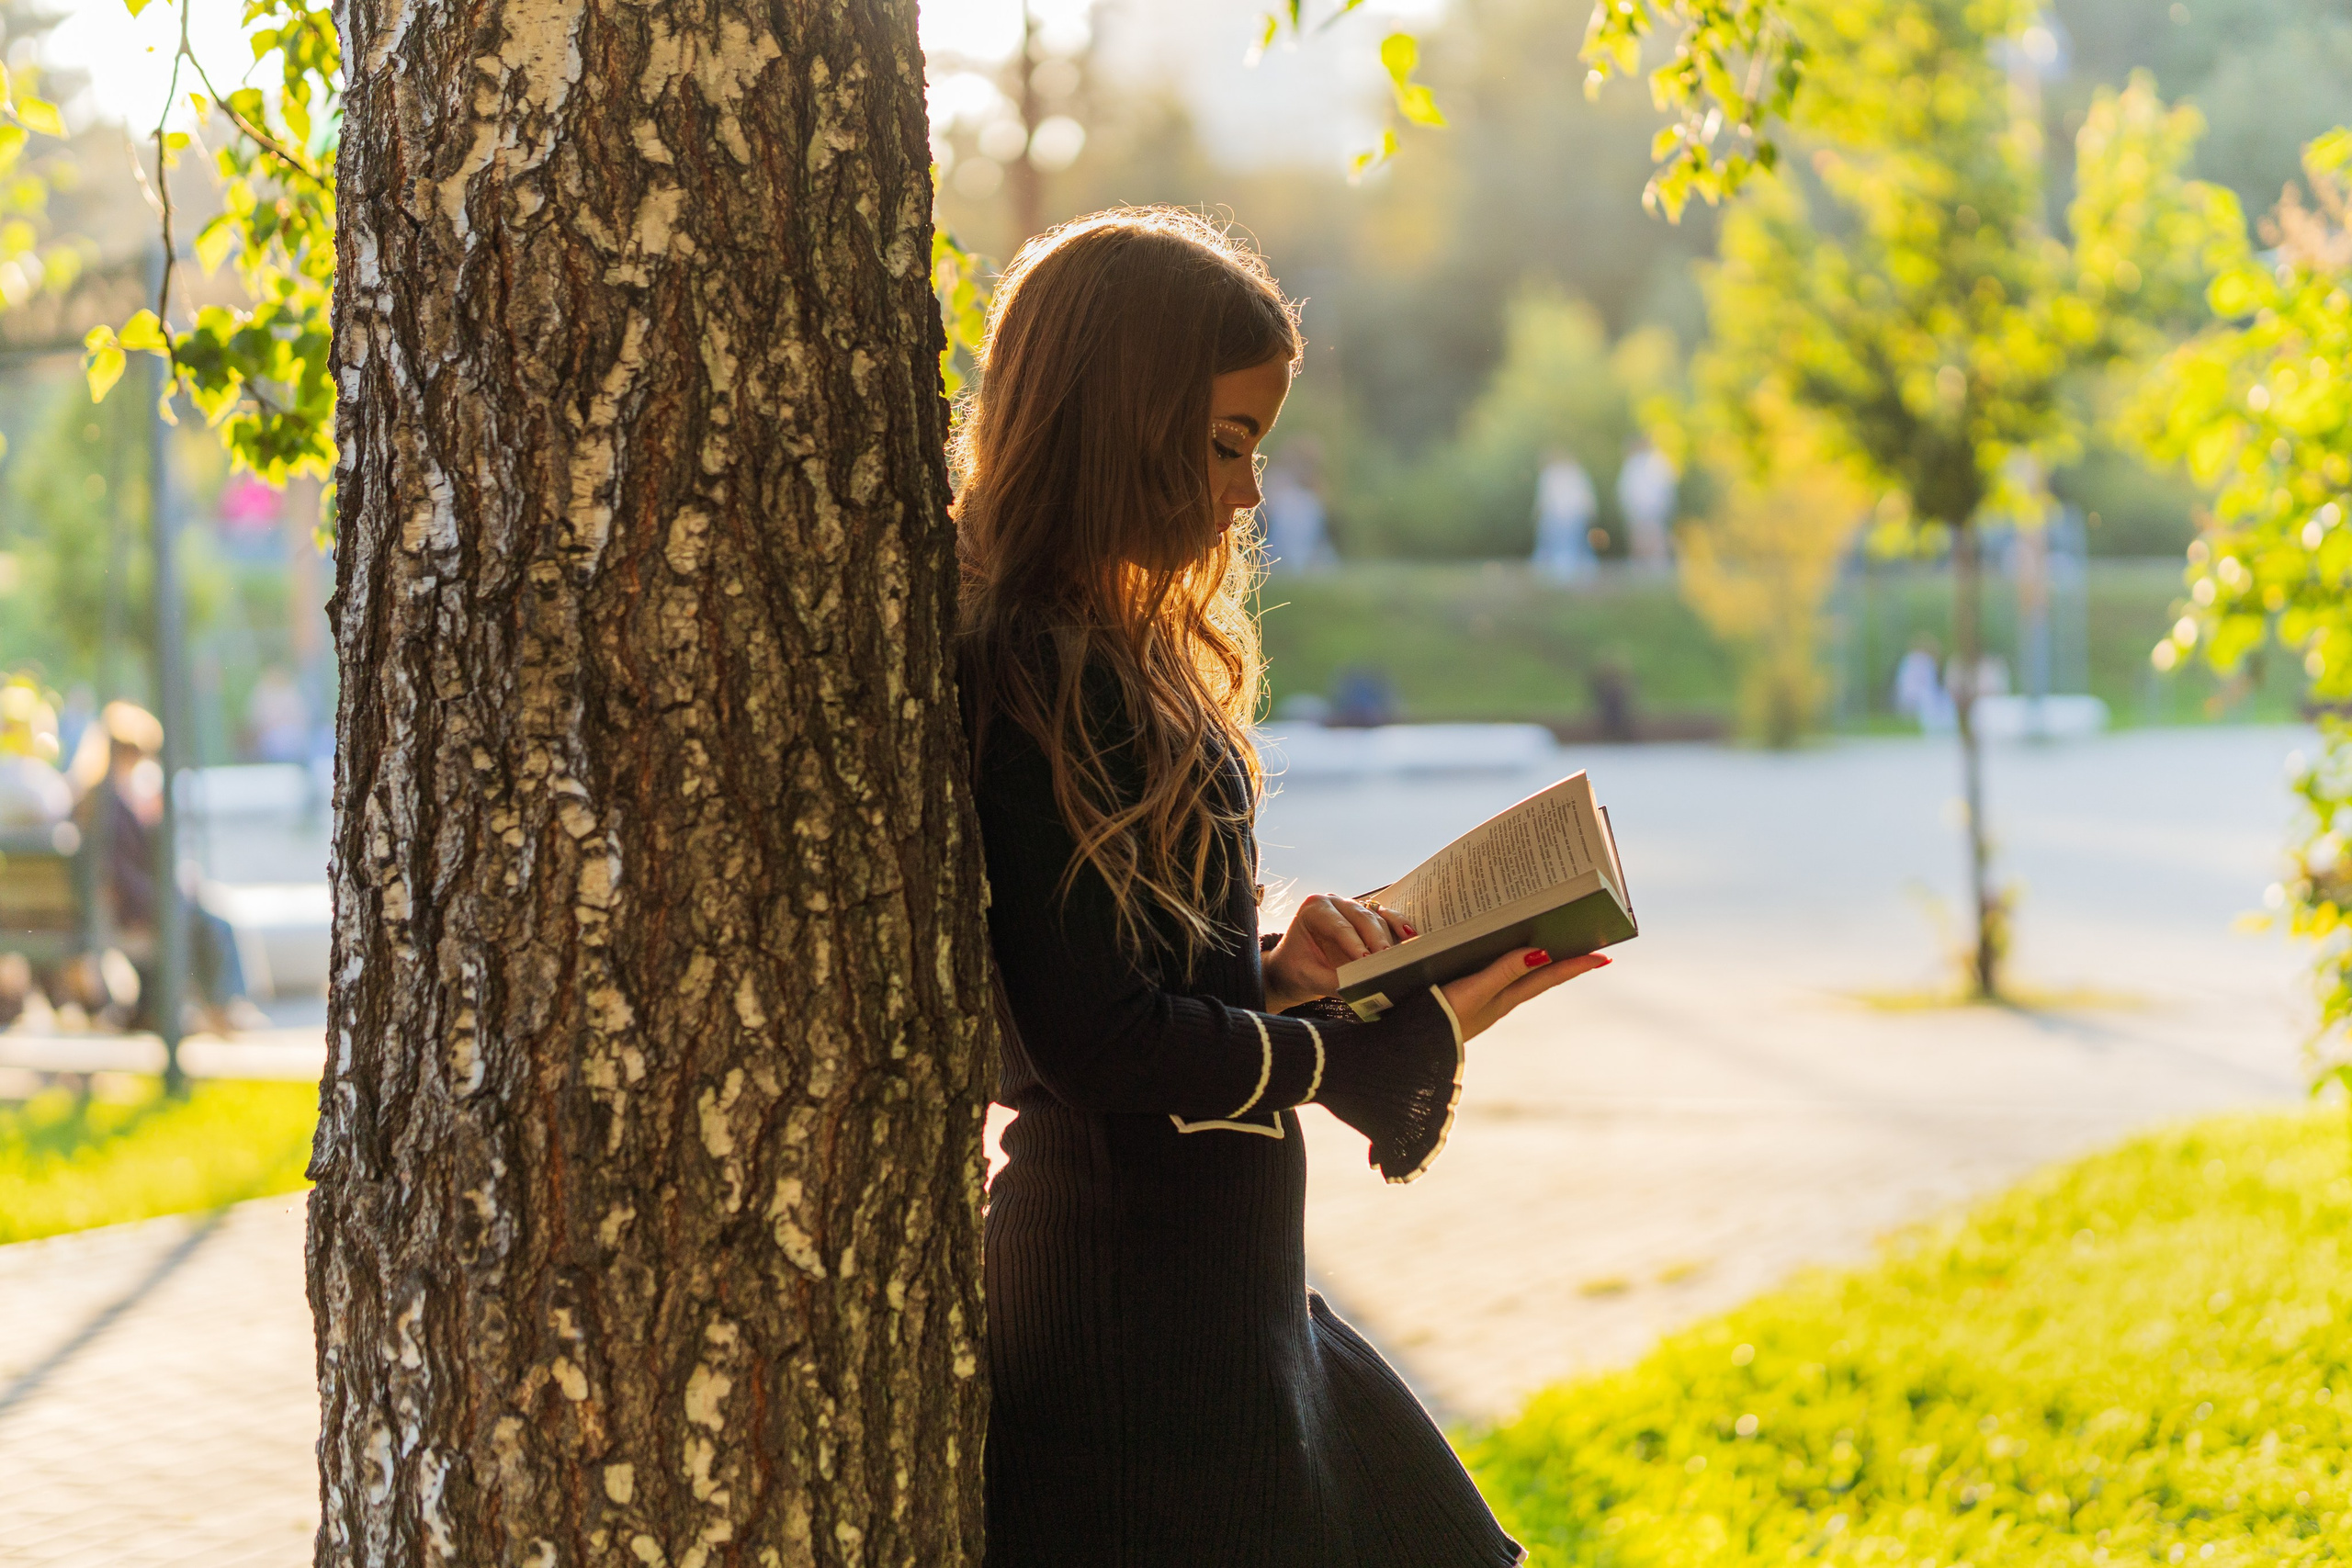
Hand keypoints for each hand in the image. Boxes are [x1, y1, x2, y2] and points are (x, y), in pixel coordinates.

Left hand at [1263, 894, 1413, 1012]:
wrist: (1295, 967)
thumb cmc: (1298, 969)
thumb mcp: (1309, 977)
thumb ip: (1333, 982)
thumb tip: (1362, 989)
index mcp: (1314, 908)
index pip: (1338, 926)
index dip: (1354, 943)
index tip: (1366, 960)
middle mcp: (1335, 902)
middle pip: (1361, 918)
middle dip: (1375, 939)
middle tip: (1386, 959)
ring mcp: (1353, 907)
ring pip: (1376, 918)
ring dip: (1390, 937)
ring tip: (1401, 955)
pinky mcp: (1368, 918)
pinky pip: (1387, 918)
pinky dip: (1400, 927)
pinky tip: (1411, 937)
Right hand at [1441, 947, 1610, 1041]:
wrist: (1408, 1049)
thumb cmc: (1440, 1020)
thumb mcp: (1474, 993)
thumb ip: (1503, 972)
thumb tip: (1542, 953)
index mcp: (1506, 998)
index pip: (1549, 977)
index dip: (1576, 966)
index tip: (1605, 958)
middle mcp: (1499, 1000)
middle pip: (1539, 977)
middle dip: (1563, 963)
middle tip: (1587, 946)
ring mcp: (1482, 1002)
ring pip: (1518, 977)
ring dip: (1538, 963)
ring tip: (1553, 947)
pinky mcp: (1463, 999)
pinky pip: (1495, 977)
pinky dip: (1507, 965)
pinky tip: (1500, 959)